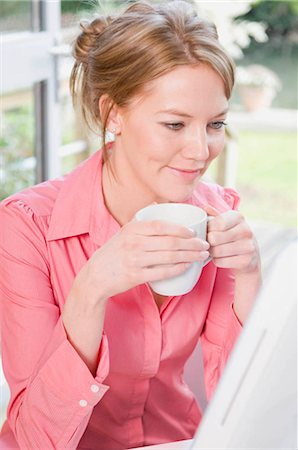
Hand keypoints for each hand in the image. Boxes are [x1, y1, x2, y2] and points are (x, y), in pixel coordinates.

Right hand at [82, 219, 209, 299]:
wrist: (95, 276)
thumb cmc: (113, 253)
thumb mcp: (123, 233)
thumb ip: (140, 221)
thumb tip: (158, 206)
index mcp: (131, 229)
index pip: (161, 225)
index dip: (180, 228)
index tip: (194, 232)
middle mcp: (133, 243)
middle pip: (170, 242)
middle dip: (192, 244)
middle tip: (205, 245)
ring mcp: (134, 260)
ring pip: (169, 257)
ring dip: (190, 256)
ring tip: (202, 255)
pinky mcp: (135, 276)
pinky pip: (162, 272)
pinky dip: (178, 269)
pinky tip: (188, 267)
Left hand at [204, 205, 260, 275]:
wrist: (250, 254)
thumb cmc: (232, 234)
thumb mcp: (226, 222)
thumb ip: (214, 214)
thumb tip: (204, 207)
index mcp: (239, 217)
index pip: (217, 223)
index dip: (208, 228)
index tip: (209, 231)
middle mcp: (246, 231)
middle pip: (214, 238)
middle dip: (208, 241)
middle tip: (209, 243)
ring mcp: (248, 246)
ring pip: (216, 251)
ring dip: (211, 252)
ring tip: (214, 250)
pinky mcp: (245, 261)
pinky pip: (220, 262)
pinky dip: (216, 260)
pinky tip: (221, 257)